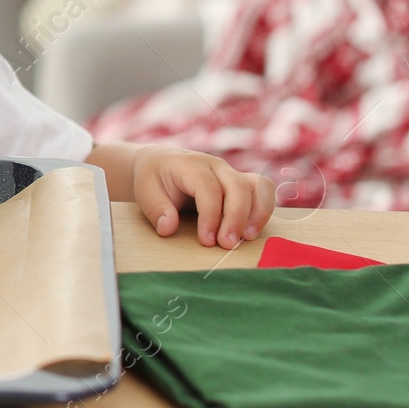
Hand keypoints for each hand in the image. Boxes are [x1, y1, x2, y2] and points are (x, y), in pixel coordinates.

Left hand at [131, 143, 274, 247]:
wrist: (161, 162)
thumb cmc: (154, 178)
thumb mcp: (145, 191)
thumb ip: (155, 209)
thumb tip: (168, 228)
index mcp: (191, 165)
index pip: (208, 188)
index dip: (211, 216)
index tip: (206, 241)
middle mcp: (216, 166)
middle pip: (237, 187)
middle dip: (236, 218)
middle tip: (227, 245)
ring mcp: (231, 172)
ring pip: (257, 186)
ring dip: (256, 214)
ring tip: (246, 238)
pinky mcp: (241, 182)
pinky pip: (262, 190)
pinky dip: (263, 210)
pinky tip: (252, 231)